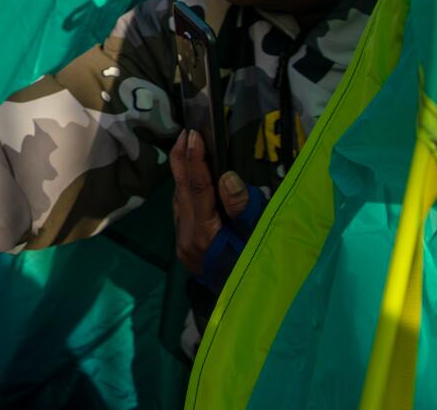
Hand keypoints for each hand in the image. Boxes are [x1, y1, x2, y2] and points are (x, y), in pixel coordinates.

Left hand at [169, 129, 248, 275]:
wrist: (242, 304)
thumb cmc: (255, 269)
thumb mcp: (258, 239)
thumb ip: (243, 210)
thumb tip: (226, 176)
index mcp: (205, 234)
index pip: (197, 189)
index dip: (195, 160)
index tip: (194, 135)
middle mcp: (187, 235)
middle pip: (181, 189)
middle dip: (182, 158)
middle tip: (186, 132)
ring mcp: (183, 240)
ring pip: (179, 197)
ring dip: (182, 171)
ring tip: (188, 147)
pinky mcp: (184, 242)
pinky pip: (182, 207)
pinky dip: (186, 187)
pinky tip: (192, 177)